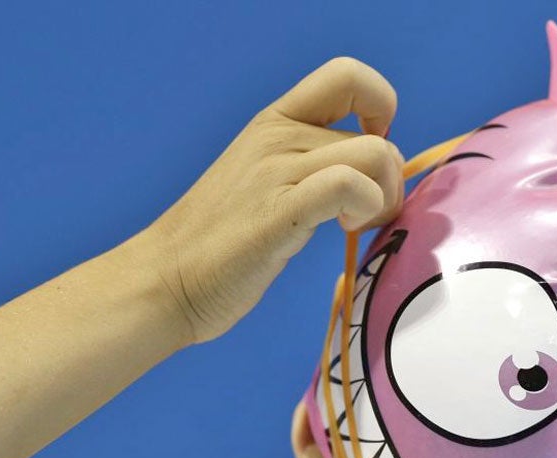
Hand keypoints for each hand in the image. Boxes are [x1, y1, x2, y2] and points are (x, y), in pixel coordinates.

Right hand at [146, 57, 404, 344]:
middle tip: (367, 217)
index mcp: (274, 121)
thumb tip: (375, 174)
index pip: (347, 76)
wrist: (166, 281)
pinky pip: (347, 184)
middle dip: (390, 184)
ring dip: (384, 198)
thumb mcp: (268, 182)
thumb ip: (313, 166)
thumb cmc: (224, 242)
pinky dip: (365, 206)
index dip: (380, 109)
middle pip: (377, 137)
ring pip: (374, 156)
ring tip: (356, 225)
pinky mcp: (279, 212)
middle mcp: (276, 136)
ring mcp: (276, 171)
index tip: (371, 155)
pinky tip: (345, 229)